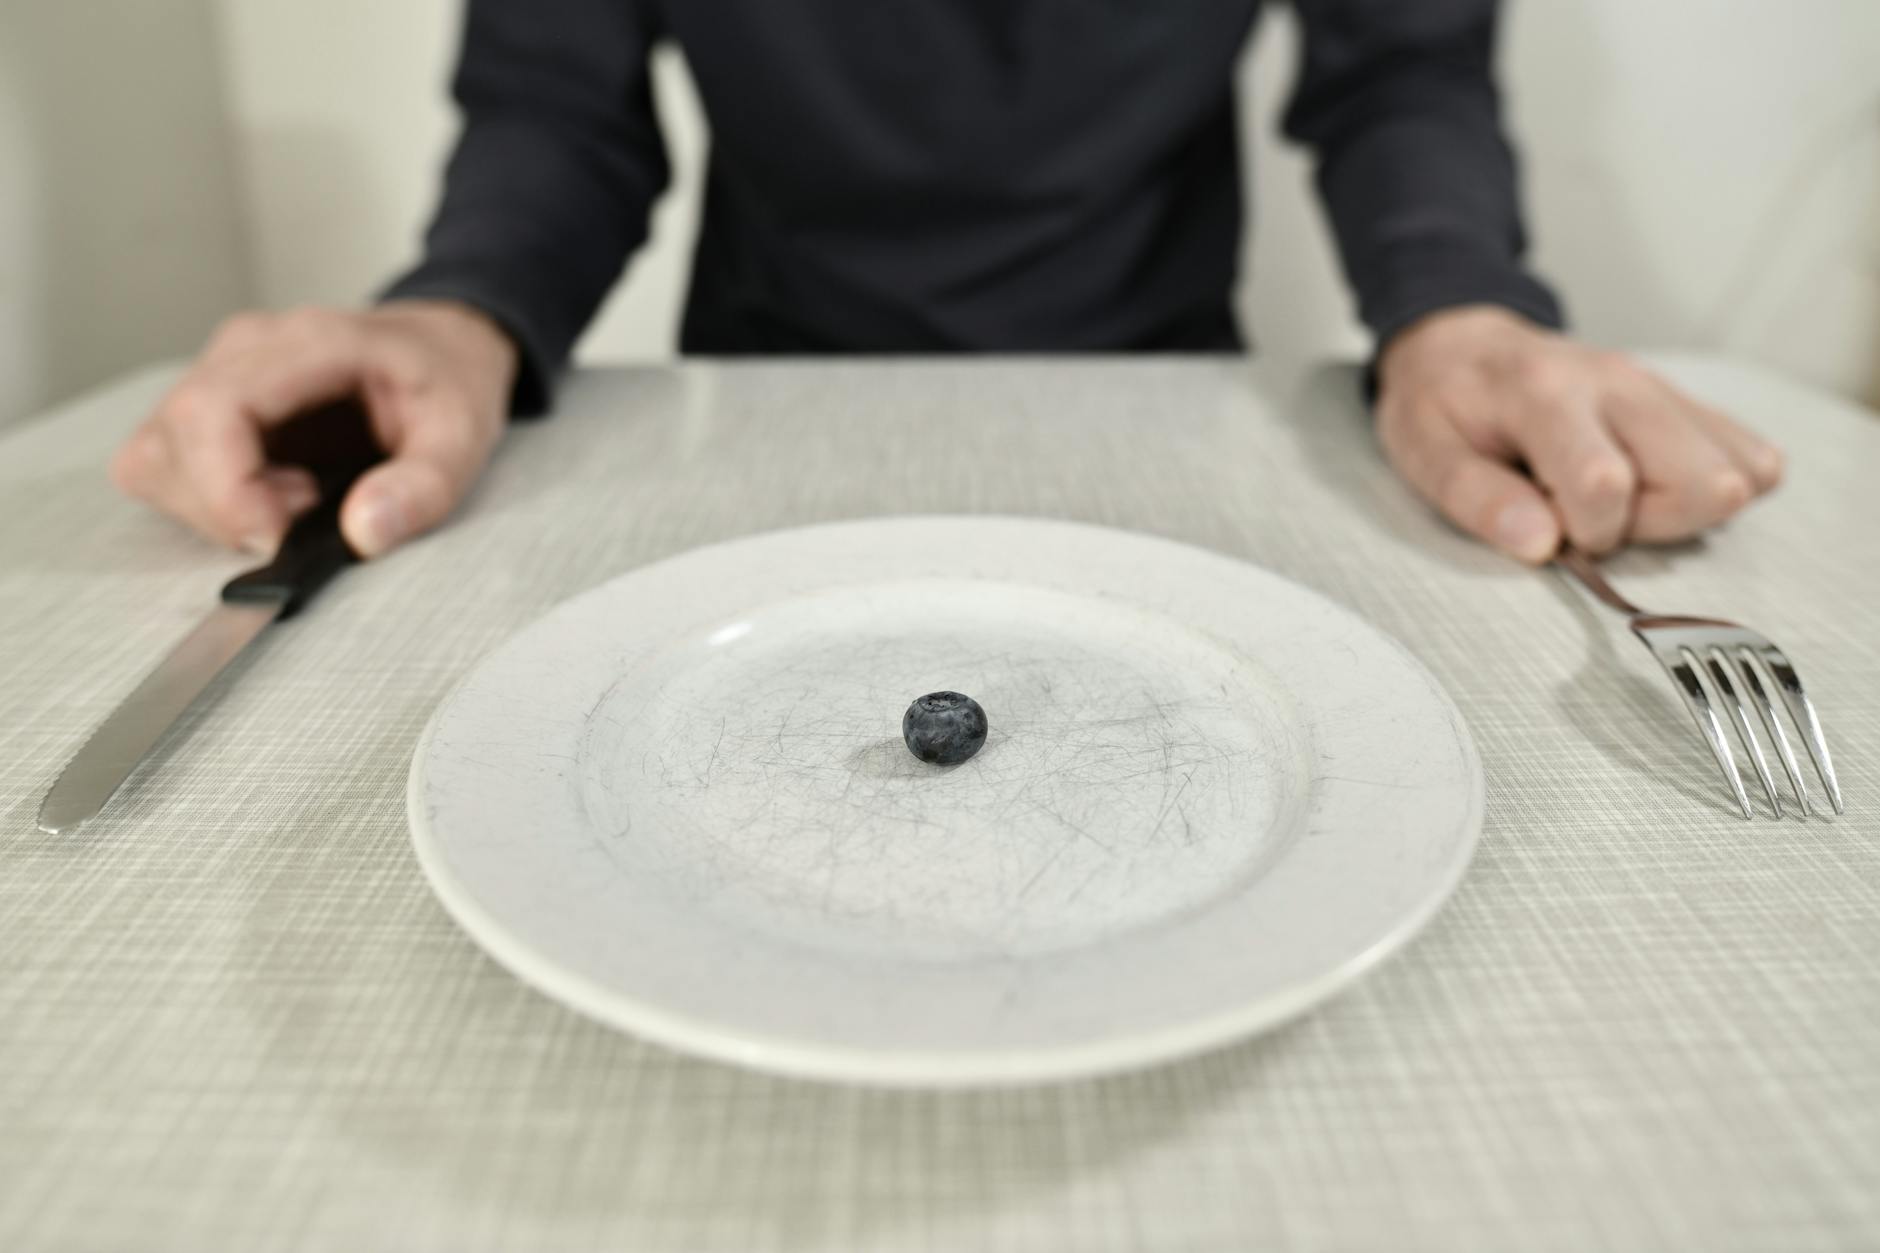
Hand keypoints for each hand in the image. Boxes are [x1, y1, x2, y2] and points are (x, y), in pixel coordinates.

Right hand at [111, 300, 517, 557]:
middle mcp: (247, 349)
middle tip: (305, 519)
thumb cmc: (449, 380)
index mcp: (309, 343)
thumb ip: (423, 487)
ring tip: (297, 503)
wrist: (444, 345)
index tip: (275, 537)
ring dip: (212, 506)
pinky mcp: (215, 406)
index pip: (212, 408)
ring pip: (155, 455)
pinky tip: (276, 496)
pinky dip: (210, 500)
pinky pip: (168, 463)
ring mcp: (222, 373)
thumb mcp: (464, 436)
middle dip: (224, 509)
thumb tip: (363, 533)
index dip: (224, 488)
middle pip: (169, 439)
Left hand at [1374, 305, 1782, 562]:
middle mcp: (1620, 384)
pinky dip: (1713, 487)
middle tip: (1583, 511)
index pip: (1606, 483)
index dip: (1584, 531)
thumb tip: (1542, 546)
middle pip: (1702, 484)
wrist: (1465, 343)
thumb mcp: (1426, 455)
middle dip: (1648, 525)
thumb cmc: (1442, 405)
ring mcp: (1662, 389)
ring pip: (1739, 476)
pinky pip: (1752, 457)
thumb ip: (1479, 500)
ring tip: (1615, 494)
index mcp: (1546, 394)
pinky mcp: (1687, 401)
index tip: (1546, 525)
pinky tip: (1654, 482)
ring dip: (1680, 509)